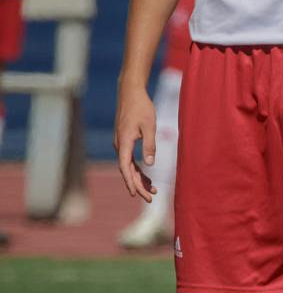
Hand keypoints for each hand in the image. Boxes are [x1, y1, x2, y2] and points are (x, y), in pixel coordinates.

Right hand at [115, 81, 157, 201]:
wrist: (130, 93)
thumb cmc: (141, 108)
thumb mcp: (149, 126)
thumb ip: (150, 145)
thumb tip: (150, 165)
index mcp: (124, 143)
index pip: (125, 168)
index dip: (130, 182)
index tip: (136, 194)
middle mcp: (120, 146)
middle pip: (127, 171)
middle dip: (138, 185)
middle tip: (151, 198)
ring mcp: (121, 144)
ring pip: (128, 167)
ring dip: (139, 179)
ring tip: (153, 190)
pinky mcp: (125, 141)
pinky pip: (130, 160)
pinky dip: (138, 169)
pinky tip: (147, 177)